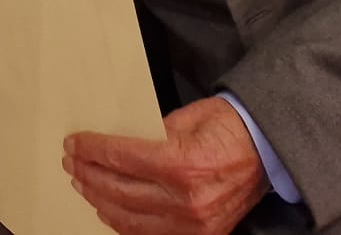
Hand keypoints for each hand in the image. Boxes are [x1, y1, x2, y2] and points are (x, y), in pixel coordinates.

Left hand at [65, 96, 270, 234]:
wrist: (268, 151)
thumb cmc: (229, 127)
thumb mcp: (187, 117)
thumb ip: (150, 132)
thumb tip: (117, 143)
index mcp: (181, 163)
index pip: (122, 158)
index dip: (93, 150)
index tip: (74, 144)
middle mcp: (185, 199)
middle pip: (120, 191)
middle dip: (90, 175)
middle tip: (72, 162)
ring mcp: (192, 223)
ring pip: (130, 219)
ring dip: (101, 201)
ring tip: (84, 184)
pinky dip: (124, 223)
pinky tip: (109, 209)